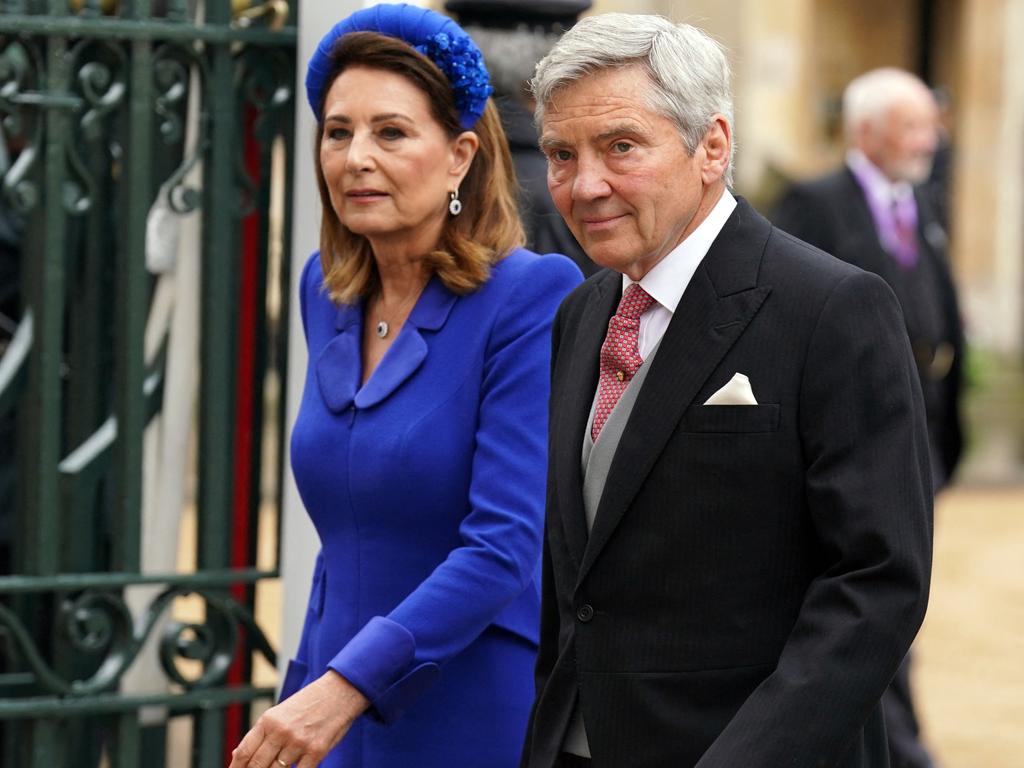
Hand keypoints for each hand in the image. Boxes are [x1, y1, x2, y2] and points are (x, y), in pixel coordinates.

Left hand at [228, 670, 368, 767]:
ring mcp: (298, 742)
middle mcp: (280, 731)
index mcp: (268, 719)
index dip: (236, 767)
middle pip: (257, 766)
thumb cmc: (310, 702)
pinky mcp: (316, 751)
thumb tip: (238, 755)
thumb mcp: (281, 712)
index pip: (244, 752)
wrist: (340, 691)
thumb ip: (261, 733)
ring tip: (277, 767)